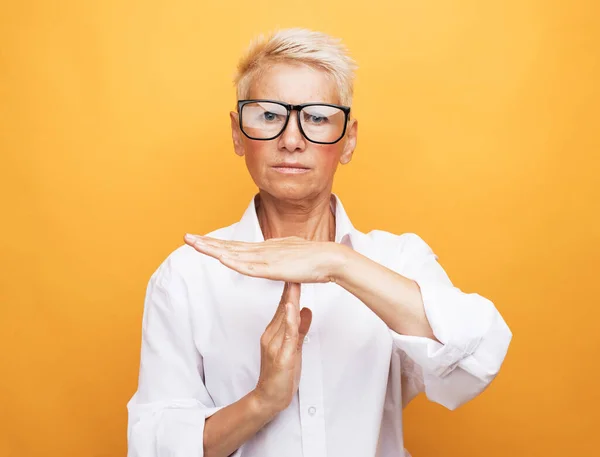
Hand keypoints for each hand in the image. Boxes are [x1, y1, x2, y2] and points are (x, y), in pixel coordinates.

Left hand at [184, 234, 344, 282]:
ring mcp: (267, 258)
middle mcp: (262, 250)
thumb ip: (278, 259)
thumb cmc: (314, 260)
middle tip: (186, 237)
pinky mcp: (274, 268)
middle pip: (229, 246)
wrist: (330, 258)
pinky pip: (250, 266)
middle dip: (206, 243)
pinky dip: (234, 262)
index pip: (236, 247)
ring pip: (234, 253)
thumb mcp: (290, 259)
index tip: (200, 242)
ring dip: (213, 249)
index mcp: (266, 249)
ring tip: (194, 244)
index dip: (216, 244)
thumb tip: (273, 261)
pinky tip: (221, 259)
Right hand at [253, 282, 311, 412]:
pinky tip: (294, 309)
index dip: (290, 289)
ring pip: (284, 318)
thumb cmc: (281, 375)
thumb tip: (306, 309)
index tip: (296, 272)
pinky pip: (287, 335)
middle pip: (283, 308)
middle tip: (295, 267)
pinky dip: (291, 320)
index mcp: (273, 332)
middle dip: (290, 288)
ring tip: (294, 282)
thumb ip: (300, 328)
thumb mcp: (294, 347)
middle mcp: (271, 335)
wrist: (269, 398)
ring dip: (290, 299)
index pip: (283, 306)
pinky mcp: (281, 356)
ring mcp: (274, 345)